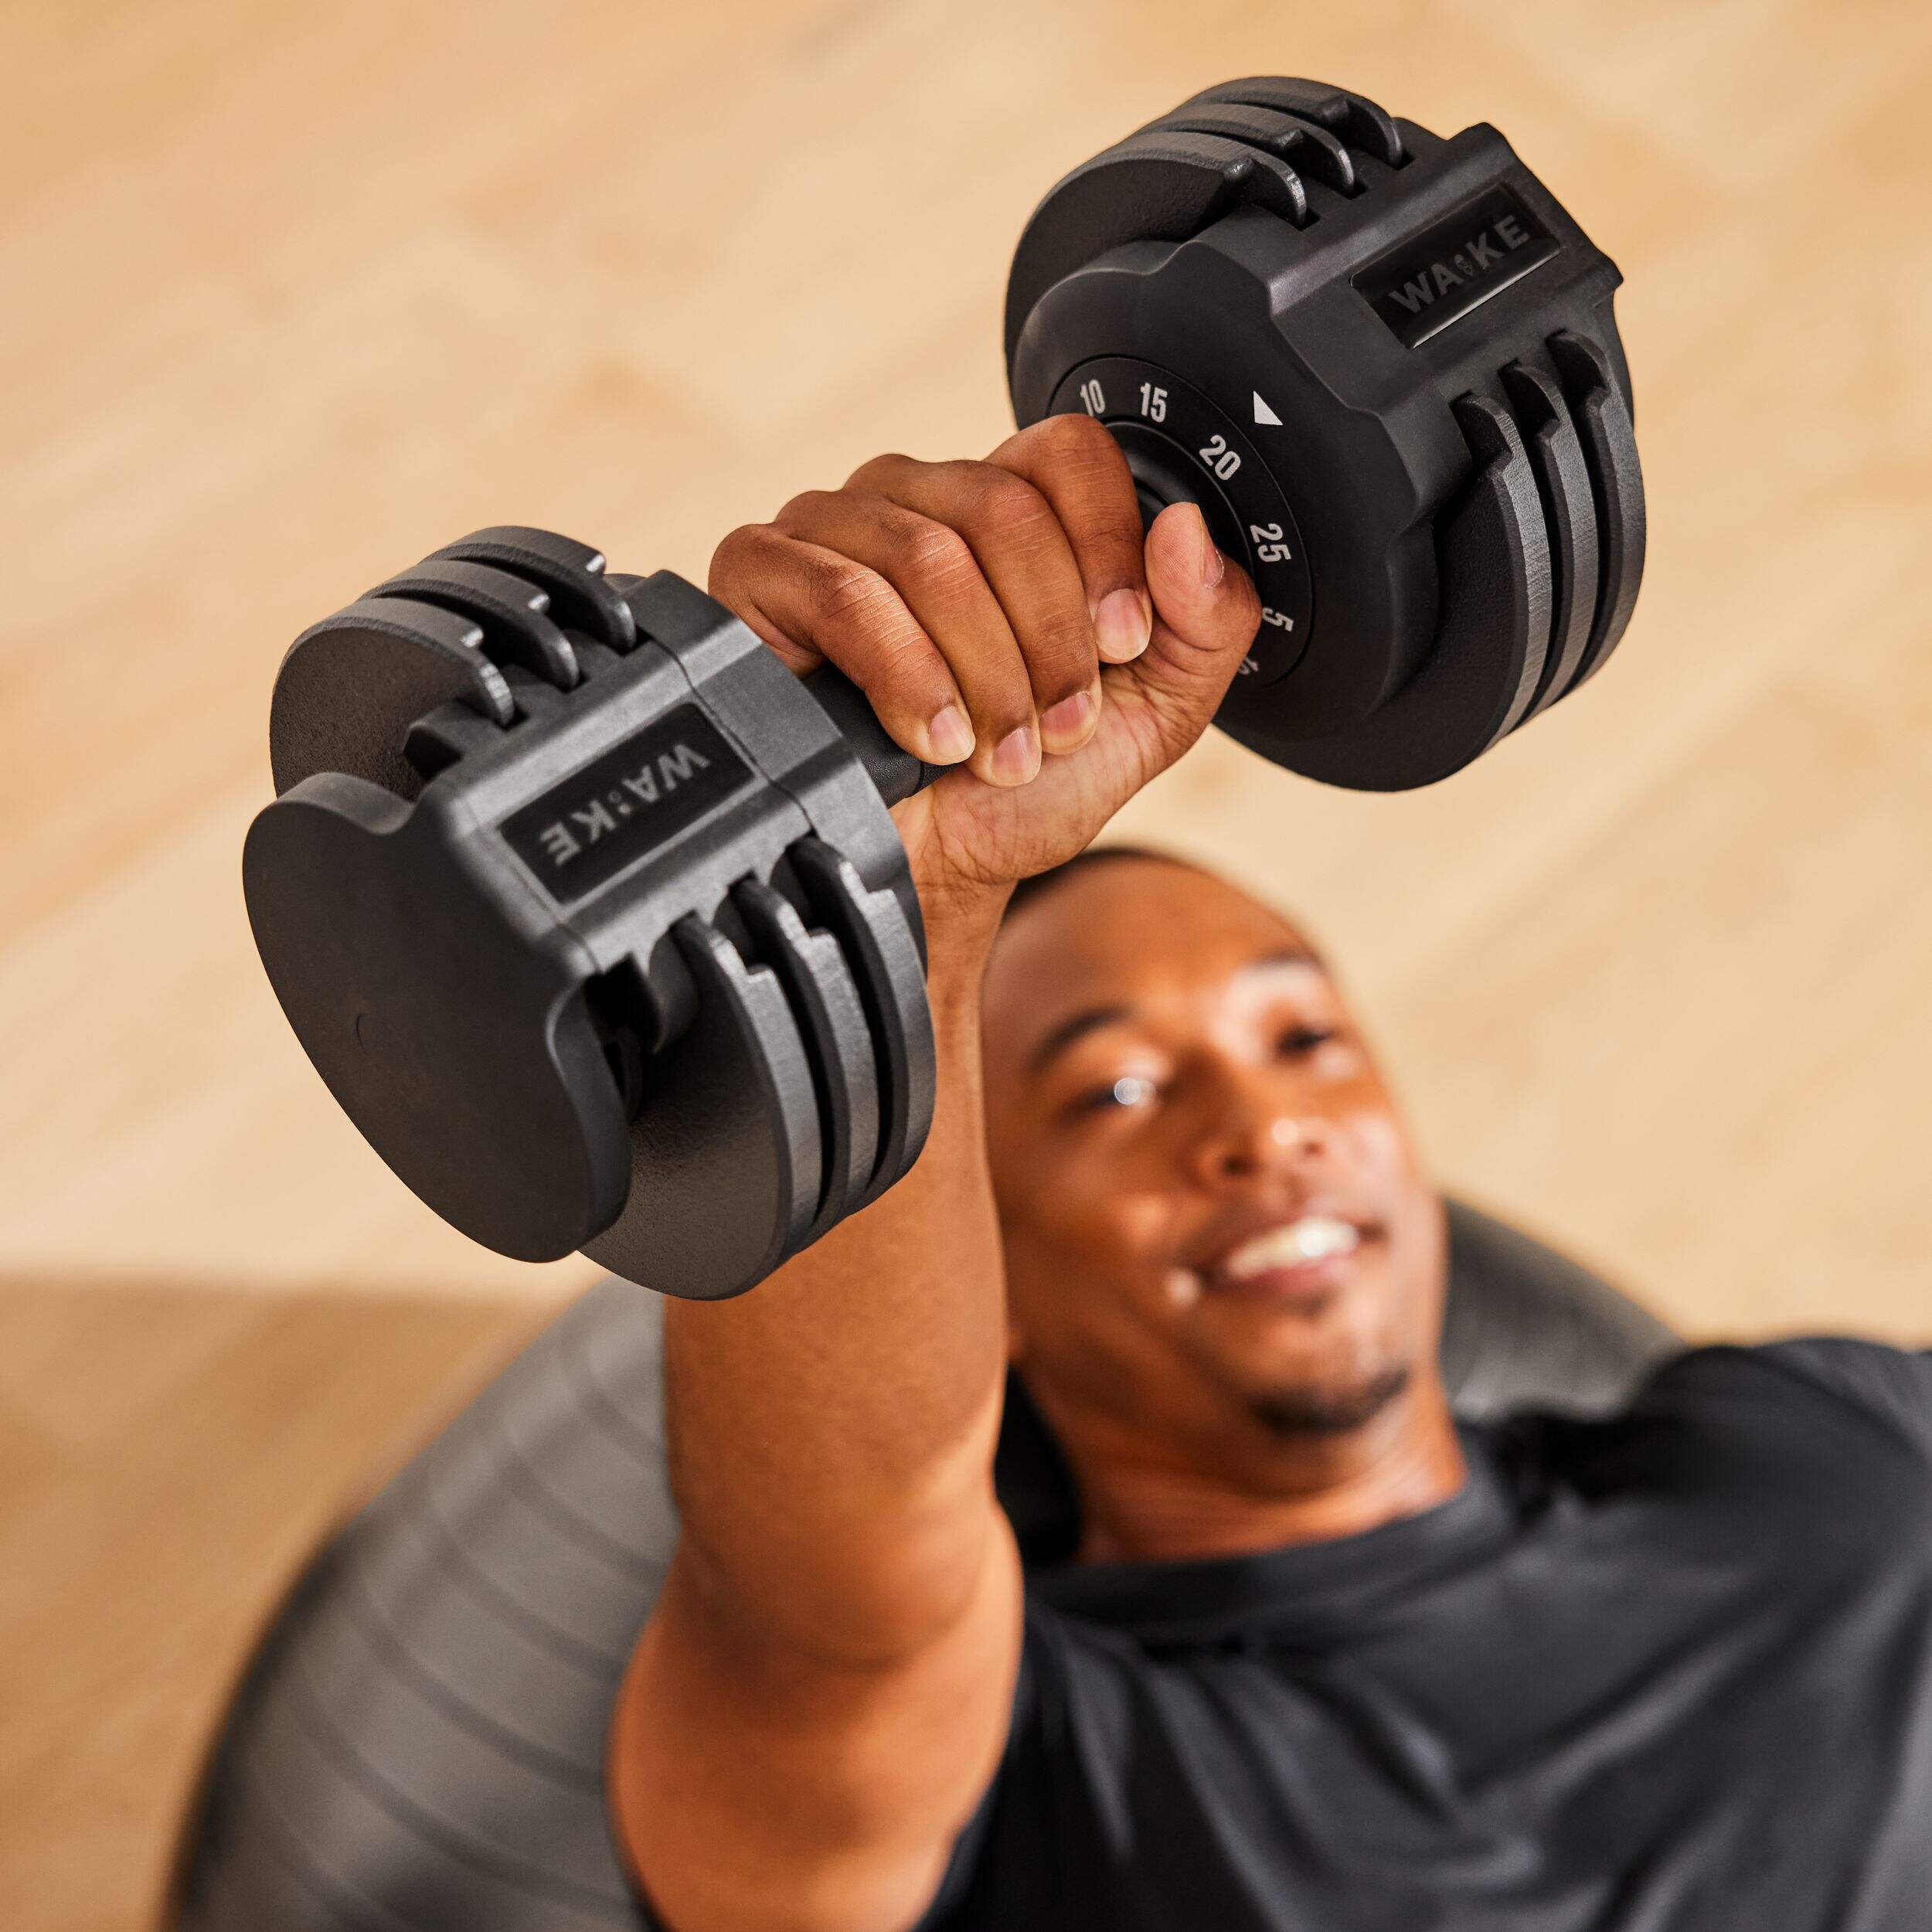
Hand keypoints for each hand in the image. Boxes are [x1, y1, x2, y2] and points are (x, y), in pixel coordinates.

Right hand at [707, 414, 1260, 912]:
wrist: (934, 875)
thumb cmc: (1023, 790)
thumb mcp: (1149, 716)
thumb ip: (1204, 624)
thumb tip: (1187, 529)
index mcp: (1006, 509)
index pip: (1066, 452)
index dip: (1105, 549)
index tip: (1119, 646)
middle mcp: (916, 498)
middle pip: (1001, 507)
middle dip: (1046, 640)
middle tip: (1053, 728)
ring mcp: (830, 527)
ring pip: (926, 555)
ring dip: (983, 676)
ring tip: (993, 753)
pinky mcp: (761, 574)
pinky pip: (844, 594)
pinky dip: (905, 679)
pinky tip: (928, 740)